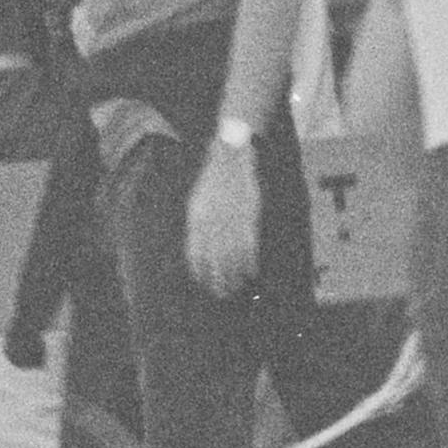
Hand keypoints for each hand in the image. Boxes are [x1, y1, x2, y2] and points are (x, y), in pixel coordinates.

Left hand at [183, 138, 261, 300]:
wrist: (231, 153)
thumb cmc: (213, 177)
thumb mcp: (197, 199)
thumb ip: (197, 223)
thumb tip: (197, 248)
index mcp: (197, 218)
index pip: (196, 254)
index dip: (200, 272)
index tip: (204, 284)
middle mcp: (212, 221)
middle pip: (214, 260)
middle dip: (217, 280)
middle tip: (221, 294)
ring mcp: (232, 219)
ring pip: (232, 257)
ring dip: (234, 276)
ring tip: (236, 289)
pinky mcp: (249, 216)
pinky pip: (249, 245)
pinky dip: (250, 261)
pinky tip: (251, 273)